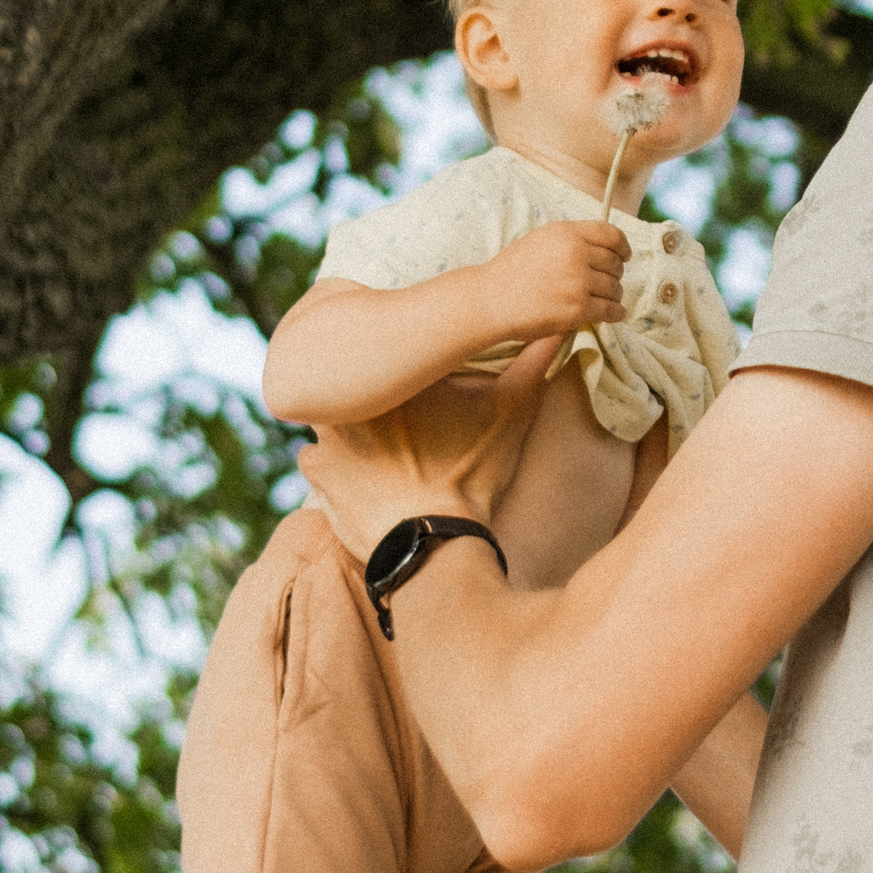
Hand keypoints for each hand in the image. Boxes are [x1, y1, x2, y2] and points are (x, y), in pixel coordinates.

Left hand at [302, 343, 559, 560]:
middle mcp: (351, 401)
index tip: (411, 376)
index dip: (395, 363)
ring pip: (328, 421)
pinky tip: (356, 477)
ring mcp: (327, 441)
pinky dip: (330, 468)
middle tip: (394, 411)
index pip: (384, 351)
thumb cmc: (471, 475)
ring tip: (373, 446)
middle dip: (368, 394)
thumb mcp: (511, 415)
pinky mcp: (318, 479)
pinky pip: (314, 463)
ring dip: (344, 429)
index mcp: (395, 378)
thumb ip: (531, 365)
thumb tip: (558, 328)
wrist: (435, 545)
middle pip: (351, 382)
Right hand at [478, 221, 628, 344]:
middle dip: (615, 275)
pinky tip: (615, 314)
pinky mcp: (577, 309)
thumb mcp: (541, 240)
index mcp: (567, 233)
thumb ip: (571, 240)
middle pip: (614, 264)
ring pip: (614, 288)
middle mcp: (576, 254)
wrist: (491, 299)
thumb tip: (603, 248)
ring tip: (607, 300)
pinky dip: (616, 313)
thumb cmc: (512, 271)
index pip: (611, 235)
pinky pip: (609, 310)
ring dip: (614, 296)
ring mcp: (578, 282)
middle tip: (609, 282)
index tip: (625, 256)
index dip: (623, 247)